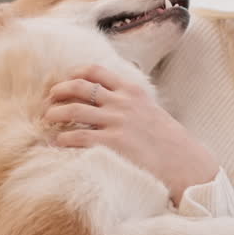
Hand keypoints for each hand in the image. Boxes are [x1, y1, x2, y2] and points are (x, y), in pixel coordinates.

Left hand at [43, 64, 219, 204]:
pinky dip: (62, 138)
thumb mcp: (152, 111)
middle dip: (59, 91)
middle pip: (79, 87)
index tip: (65, 81)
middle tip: (50, 99)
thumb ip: (131, 103)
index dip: (75, 74)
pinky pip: (77, 137)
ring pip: (73, 110)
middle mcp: (122, 102)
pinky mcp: (112, 144)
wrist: (185, 163)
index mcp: (132, 91)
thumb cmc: (169, 142)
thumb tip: (109, 102)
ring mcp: (116, 122)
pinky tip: (58, 142)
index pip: (96, 71)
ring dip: (55, 113)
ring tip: (48, 118)